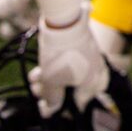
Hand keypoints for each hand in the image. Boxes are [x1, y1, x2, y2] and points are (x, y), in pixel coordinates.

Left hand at [30, 2, 109, 116]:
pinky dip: (57, 64)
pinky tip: (41, 64)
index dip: (58, 107)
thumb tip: (51, 109)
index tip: (44, 107)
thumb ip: (52, 99)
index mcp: (93, 84)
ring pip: (69, 72)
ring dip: (50, 77)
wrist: (66, 21)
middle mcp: (97, 72)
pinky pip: (71, 60)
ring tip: (34, 76)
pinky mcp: (84, 44)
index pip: (76, 104)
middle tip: (36, 89)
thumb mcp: (52, 82)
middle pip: (72, 88)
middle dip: (51, 90)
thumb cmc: (61, 57)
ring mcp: (91, 56)